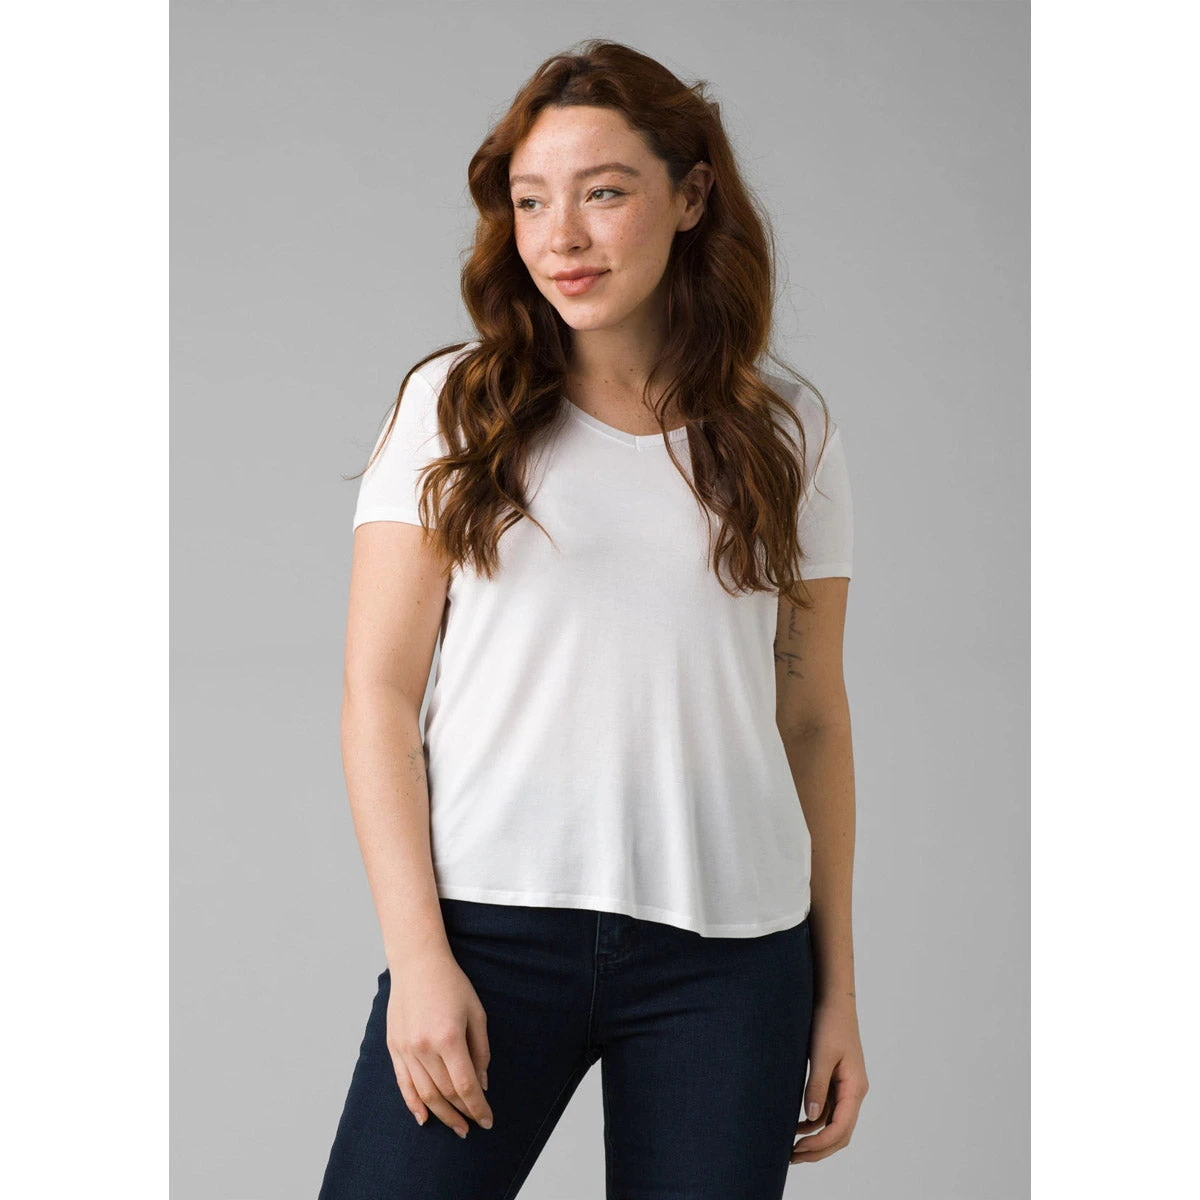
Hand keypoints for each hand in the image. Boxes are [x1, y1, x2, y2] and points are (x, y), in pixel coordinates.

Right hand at [385, 949, 494, 1137]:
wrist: (417, 962)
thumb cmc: (451, 984)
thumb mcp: (476, 1013)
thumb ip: (481, 1050)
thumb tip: (482, 1084)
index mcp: (449, 1038)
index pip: (465, 1086)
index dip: (478, 1107)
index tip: (487, 1121)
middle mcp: (424, 1047)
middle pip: (445, 1093)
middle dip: (462, 1113)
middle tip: (473, 1126)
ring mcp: (406, 1049)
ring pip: (425, 1094)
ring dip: (442, 1114)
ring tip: (456, 1126)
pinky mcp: (394, 1047)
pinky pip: (403, 1084)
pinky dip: (413, 1104)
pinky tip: (424, 1118)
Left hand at [790, 993, 868, 1163]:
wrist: (833, 1000)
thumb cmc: (829, 1022)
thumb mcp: (821, 1054)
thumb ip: (817, 1086)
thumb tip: (812, 1118)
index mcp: (855, 1087)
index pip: (841, 1127)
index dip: (821, 1144)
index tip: (799, 1150)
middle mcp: (854, 1091)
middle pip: (841, 1133)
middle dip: (819, 1149)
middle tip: (793, 1157)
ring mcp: (847, 1088)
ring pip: (835, 1125)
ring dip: (816, 1139)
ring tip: (792, 1149)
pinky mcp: (837, 1081)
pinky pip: (830, 1111)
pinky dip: (815, 1123)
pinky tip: (797, 1126)